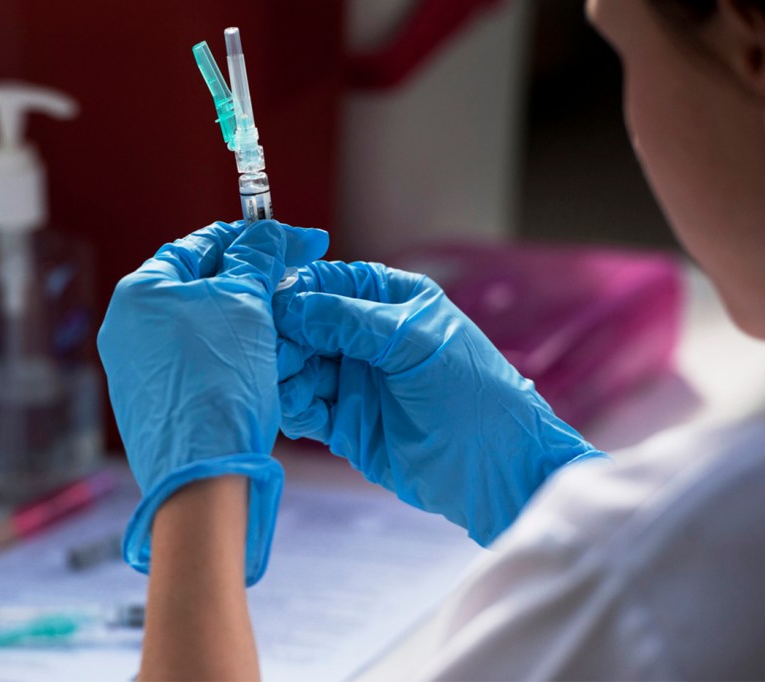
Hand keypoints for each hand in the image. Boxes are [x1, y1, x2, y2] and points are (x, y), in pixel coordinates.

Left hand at [98, 220, 328, 584]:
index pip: (201, 244)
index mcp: (140, 292)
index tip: (296, 241)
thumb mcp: (247, 303)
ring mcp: (135, 369)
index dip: (254, 238)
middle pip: (199, 286)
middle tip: (294, 281)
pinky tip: (259, 366)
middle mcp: (127, 328)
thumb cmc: (220, 384)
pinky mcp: (152, 403)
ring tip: (284, 324)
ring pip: (200, 327)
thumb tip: (270, 233)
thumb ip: (257, 258)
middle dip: (250, 280)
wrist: (204, 474)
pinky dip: (228, 356)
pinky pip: (195, 364)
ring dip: (243, 320)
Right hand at [273, 260, 606, 544]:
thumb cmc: (472, 394)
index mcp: (389, 301)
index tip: (268, 305)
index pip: (328, 283)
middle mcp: (366, 337)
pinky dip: (293, 405)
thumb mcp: (414, 344)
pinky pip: (305, 405)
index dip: (295, 291)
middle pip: (304, 325)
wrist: (496, 471)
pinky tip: (294, 409)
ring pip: (298, 366)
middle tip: (268, 352)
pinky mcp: (345, 422)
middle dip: (283, 336)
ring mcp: (355, 380)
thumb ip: (350, 322)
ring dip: (284, 372)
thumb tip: (291, 303)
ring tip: (277, 382)